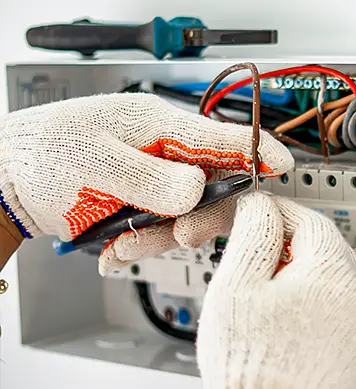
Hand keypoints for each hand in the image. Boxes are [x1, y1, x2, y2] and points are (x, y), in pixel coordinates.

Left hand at [0, 93, 292, 273]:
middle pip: (215, 182)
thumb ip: (149, 178)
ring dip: (162, 237)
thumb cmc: (43, 158)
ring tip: (126, 245)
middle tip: (182, 233)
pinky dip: (143, 244)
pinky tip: (117, 248)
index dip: (255, 150)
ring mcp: (156, 178)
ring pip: (189, 213)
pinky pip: (163, 227)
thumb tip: (198, 188)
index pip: (219, 136)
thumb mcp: (95, 166)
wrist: (9, 182)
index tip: (281, 165)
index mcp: (157, 125)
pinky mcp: (146, 202)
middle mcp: (164, 152)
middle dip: (202, 215)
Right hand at [196, 193, 355, 388]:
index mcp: (333, 272)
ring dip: (302, 277)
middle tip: (256, 256)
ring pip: (332, 281)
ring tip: (265, 297)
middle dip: (289, 246)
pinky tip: (287, 322)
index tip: (259, 214)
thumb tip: (262, 207)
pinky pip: (339, 311)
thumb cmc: (252, 361)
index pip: (309, 220)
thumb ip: (254, 233)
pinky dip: (315, 306)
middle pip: (324, 250)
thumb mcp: (239, 282)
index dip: (279, 213)